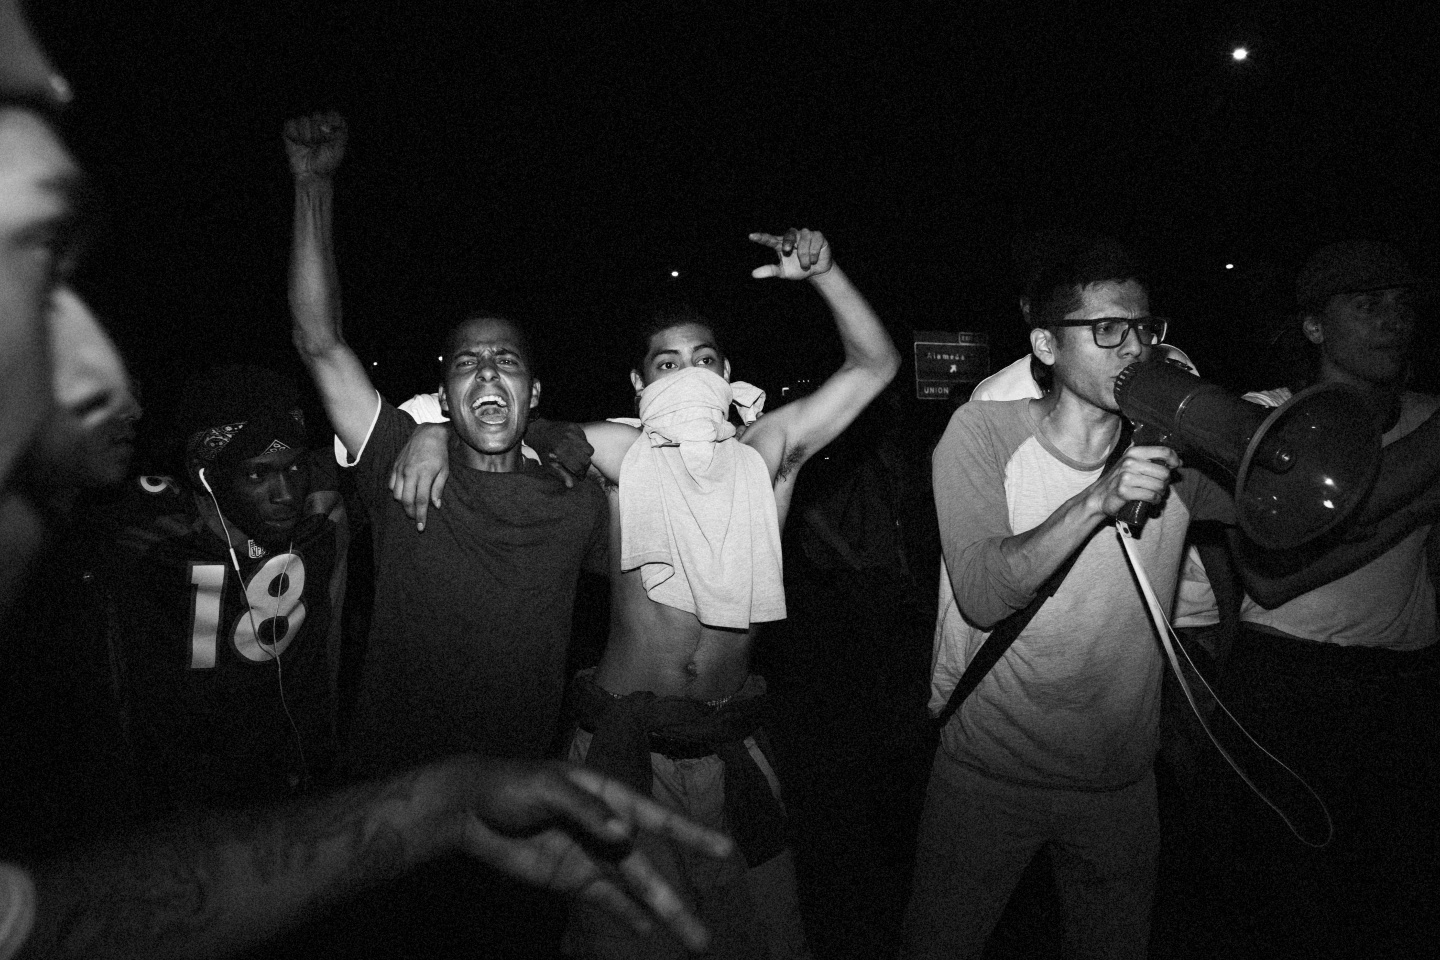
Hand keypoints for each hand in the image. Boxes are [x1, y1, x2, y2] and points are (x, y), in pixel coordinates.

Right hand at [284, 112, 347, 179]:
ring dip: (307, 136)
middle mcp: (318, 124)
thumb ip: (339, 134)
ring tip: (309, 146)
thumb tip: (325, 125)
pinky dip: (295, 135)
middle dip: (319, 133)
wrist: (312, 175)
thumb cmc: (327, 163)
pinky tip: (299, 144)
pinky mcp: (290, 131)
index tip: (330, 138)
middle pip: (317, 116)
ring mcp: (304, 127)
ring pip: (304, 120)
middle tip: (319, 145)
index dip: (331, 125)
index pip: (333, 115)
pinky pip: (290, 124)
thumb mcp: (339, 150)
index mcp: (332, 127)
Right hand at [389, 423, 449, 529]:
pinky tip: (403, 494)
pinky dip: (395, 492)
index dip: (421, 515)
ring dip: (402, 503)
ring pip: (396, 494)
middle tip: (416, 519)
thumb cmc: (439, 453)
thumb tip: (435, 506)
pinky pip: (391, 484)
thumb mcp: (444, 470)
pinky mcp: (396, 466)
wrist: (428, 434)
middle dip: (410, 513)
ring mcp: (401, 469)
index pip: (421, 501)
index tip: (421, 527)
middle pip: (406, 500)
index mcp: (424, 474)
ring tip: (410, 506)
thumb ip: (438, 488)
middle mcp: (410, 473)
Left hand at [447, 759, 732, 953]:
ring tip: (691, 942)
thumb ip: (585, 809)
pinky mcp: (570, 877)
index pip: (655, 818)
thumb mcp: (546, 788)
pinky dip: (627, 914)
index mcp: (607, 796)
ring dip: (660, 914)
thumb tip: (625, 833)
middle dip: (676, 902)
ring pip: (633, 889)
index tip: (726, 850)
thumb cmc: (510, 786)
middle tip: (704, 939)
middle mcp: (607, 828)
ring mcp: (590, 854)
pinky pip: (605, 899)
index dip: (691, 834)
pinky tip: (646, 930)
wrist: (468, 809)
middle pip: (648, 867)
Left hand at [525, 419, 593, 487]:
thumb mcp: (548, 465)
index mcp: (559, 453)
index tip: (580, 477)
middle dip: (585, 467)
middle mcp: (566, 442)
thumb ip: (560, 475)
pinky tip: (576, 447)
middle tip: (581, 469)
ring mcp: (571, 433)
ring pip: (589, 450)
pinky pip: (586, 440)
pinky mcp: (574, 427)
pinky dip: (584, 445)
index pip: (578, 468)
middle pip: (586, 460)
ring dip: (586, 456)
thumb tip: (571, 486)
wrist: (539, 431)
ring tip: (580, 458)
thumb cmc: (544, 451)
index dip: (581, 475)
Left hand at [749, 228, 832, 279]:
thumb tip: (753, 274)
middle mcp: (793, 236)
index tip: (751, 236)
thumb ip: (770, 270)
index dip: (761, 237)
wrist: (816, 271)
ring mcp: (805, 234)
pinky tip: (814, 259)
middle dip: (787, 241)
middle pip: (789, 234)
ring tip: (806, 265)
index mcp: (781, 243)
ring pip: (803, 241)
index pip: (769, 239)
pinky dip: (814, 253)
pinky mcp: (817, 236)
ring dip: (804, 256)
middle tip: (786, 250)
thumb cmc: (798, 269)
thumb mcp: (783, 272)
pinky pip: (815, 241)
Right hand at [1093, 444, 1180, 517]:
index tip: (1176, 466)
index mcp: (1134, 452)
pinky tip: (1152, 500)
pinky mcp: (1124, 491)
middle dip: (1165, 482)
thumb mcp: (1133, 464)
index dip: (1174, 460)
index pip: (1163, 451)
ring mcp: (1126, 476)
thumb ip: (1152, 461)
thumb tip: (1179, 462)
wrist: (1099, 496)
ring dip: (1161, 493)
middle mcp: (1130, 462)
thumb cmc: (1120, 480)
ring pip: (1159, 485)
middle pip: (1164, 472)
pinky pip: (1151, 496)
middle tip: (1159, 486)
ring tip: (1155, 494)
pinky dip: (1155, 500)